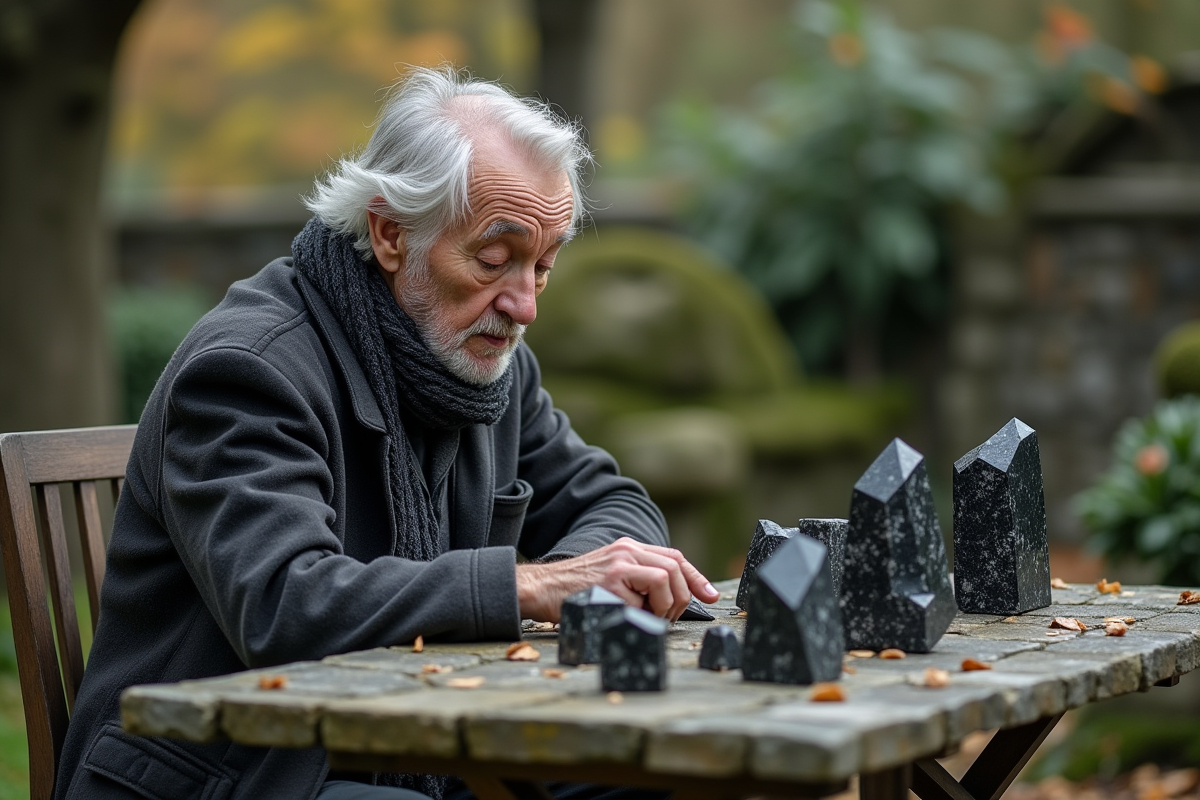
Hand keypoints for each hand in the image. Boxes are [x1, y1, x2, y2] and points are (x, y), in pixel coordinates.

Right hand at [515, 537, 719, 622]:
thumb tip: (673, 598)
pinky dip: (638, 617)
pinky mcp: (609, 584)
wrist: (540, 588)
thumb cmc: (576, 589)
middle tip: (666, 617)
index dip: (697, 577)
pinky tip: (622, 617)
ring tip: (644, 618)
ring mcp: (618, 567)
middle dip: (680, 599)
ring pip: (665, 582)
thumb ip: (639, 577)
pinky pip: (641, 604)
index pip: (675, 557)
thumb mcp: (611, 573)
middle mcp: (626, 551)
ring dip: (662, 608)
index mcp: (629, 548)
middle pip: (675, 570)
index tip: (711, 596)